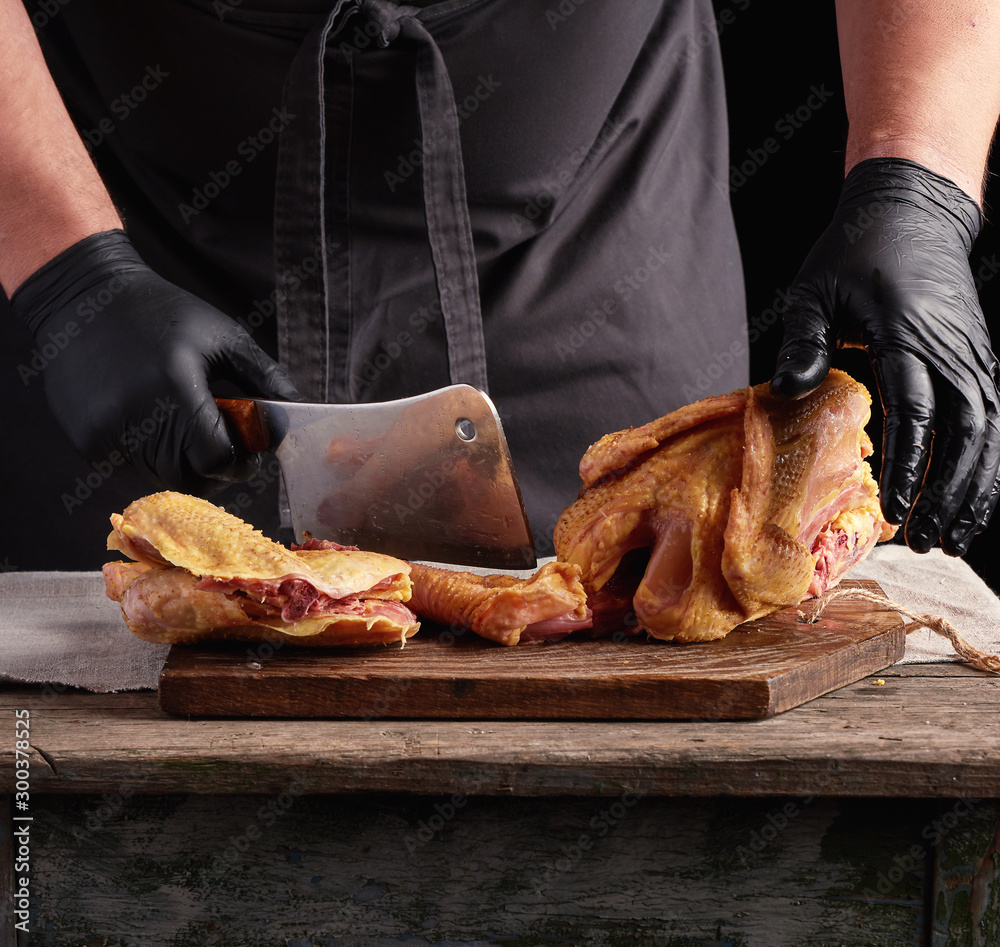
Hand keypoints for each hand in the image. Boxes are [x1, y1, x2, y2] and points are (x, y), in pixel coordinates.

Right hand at [11, 229, 300, 494]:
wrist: (82, 297)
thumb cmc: (163, 312)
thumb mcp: (223, 336)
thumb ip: (265, 379)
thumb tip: (301, 413)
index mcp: (173, 387)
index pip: (215, 458)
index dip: (240, 460)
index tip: (248, 448)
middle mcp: (135, 417)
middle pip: (191, 478)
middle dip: (218, 470)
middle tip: (225, 443)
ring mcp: (106, 434)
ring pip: (162, 480)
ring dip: (187, 466)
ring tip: (190, 429)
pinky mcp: (88, 441)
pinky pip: (134, 471)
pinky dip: (155, 460)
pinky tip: (158, 426)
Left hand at [770, 158, 999, 555]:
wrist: (913, 208)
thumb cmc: (855, 251)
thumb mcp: (814, 291)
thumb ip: (803, 343)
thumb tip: (783, 391)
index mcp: (909, 334)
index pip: (916, 410)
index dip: (909, 463)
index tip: (895, 505)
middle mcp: (953, 350)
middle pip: (965, 433)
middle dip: (948, 492)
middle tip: (925, 540)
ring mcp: (974, 355)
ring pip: (987, 433)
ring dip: (973, 488)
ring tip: (952, 536)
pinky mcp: (980, 359)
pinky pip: (991, 420)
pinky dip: (985, 464)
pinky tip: (971, 499)